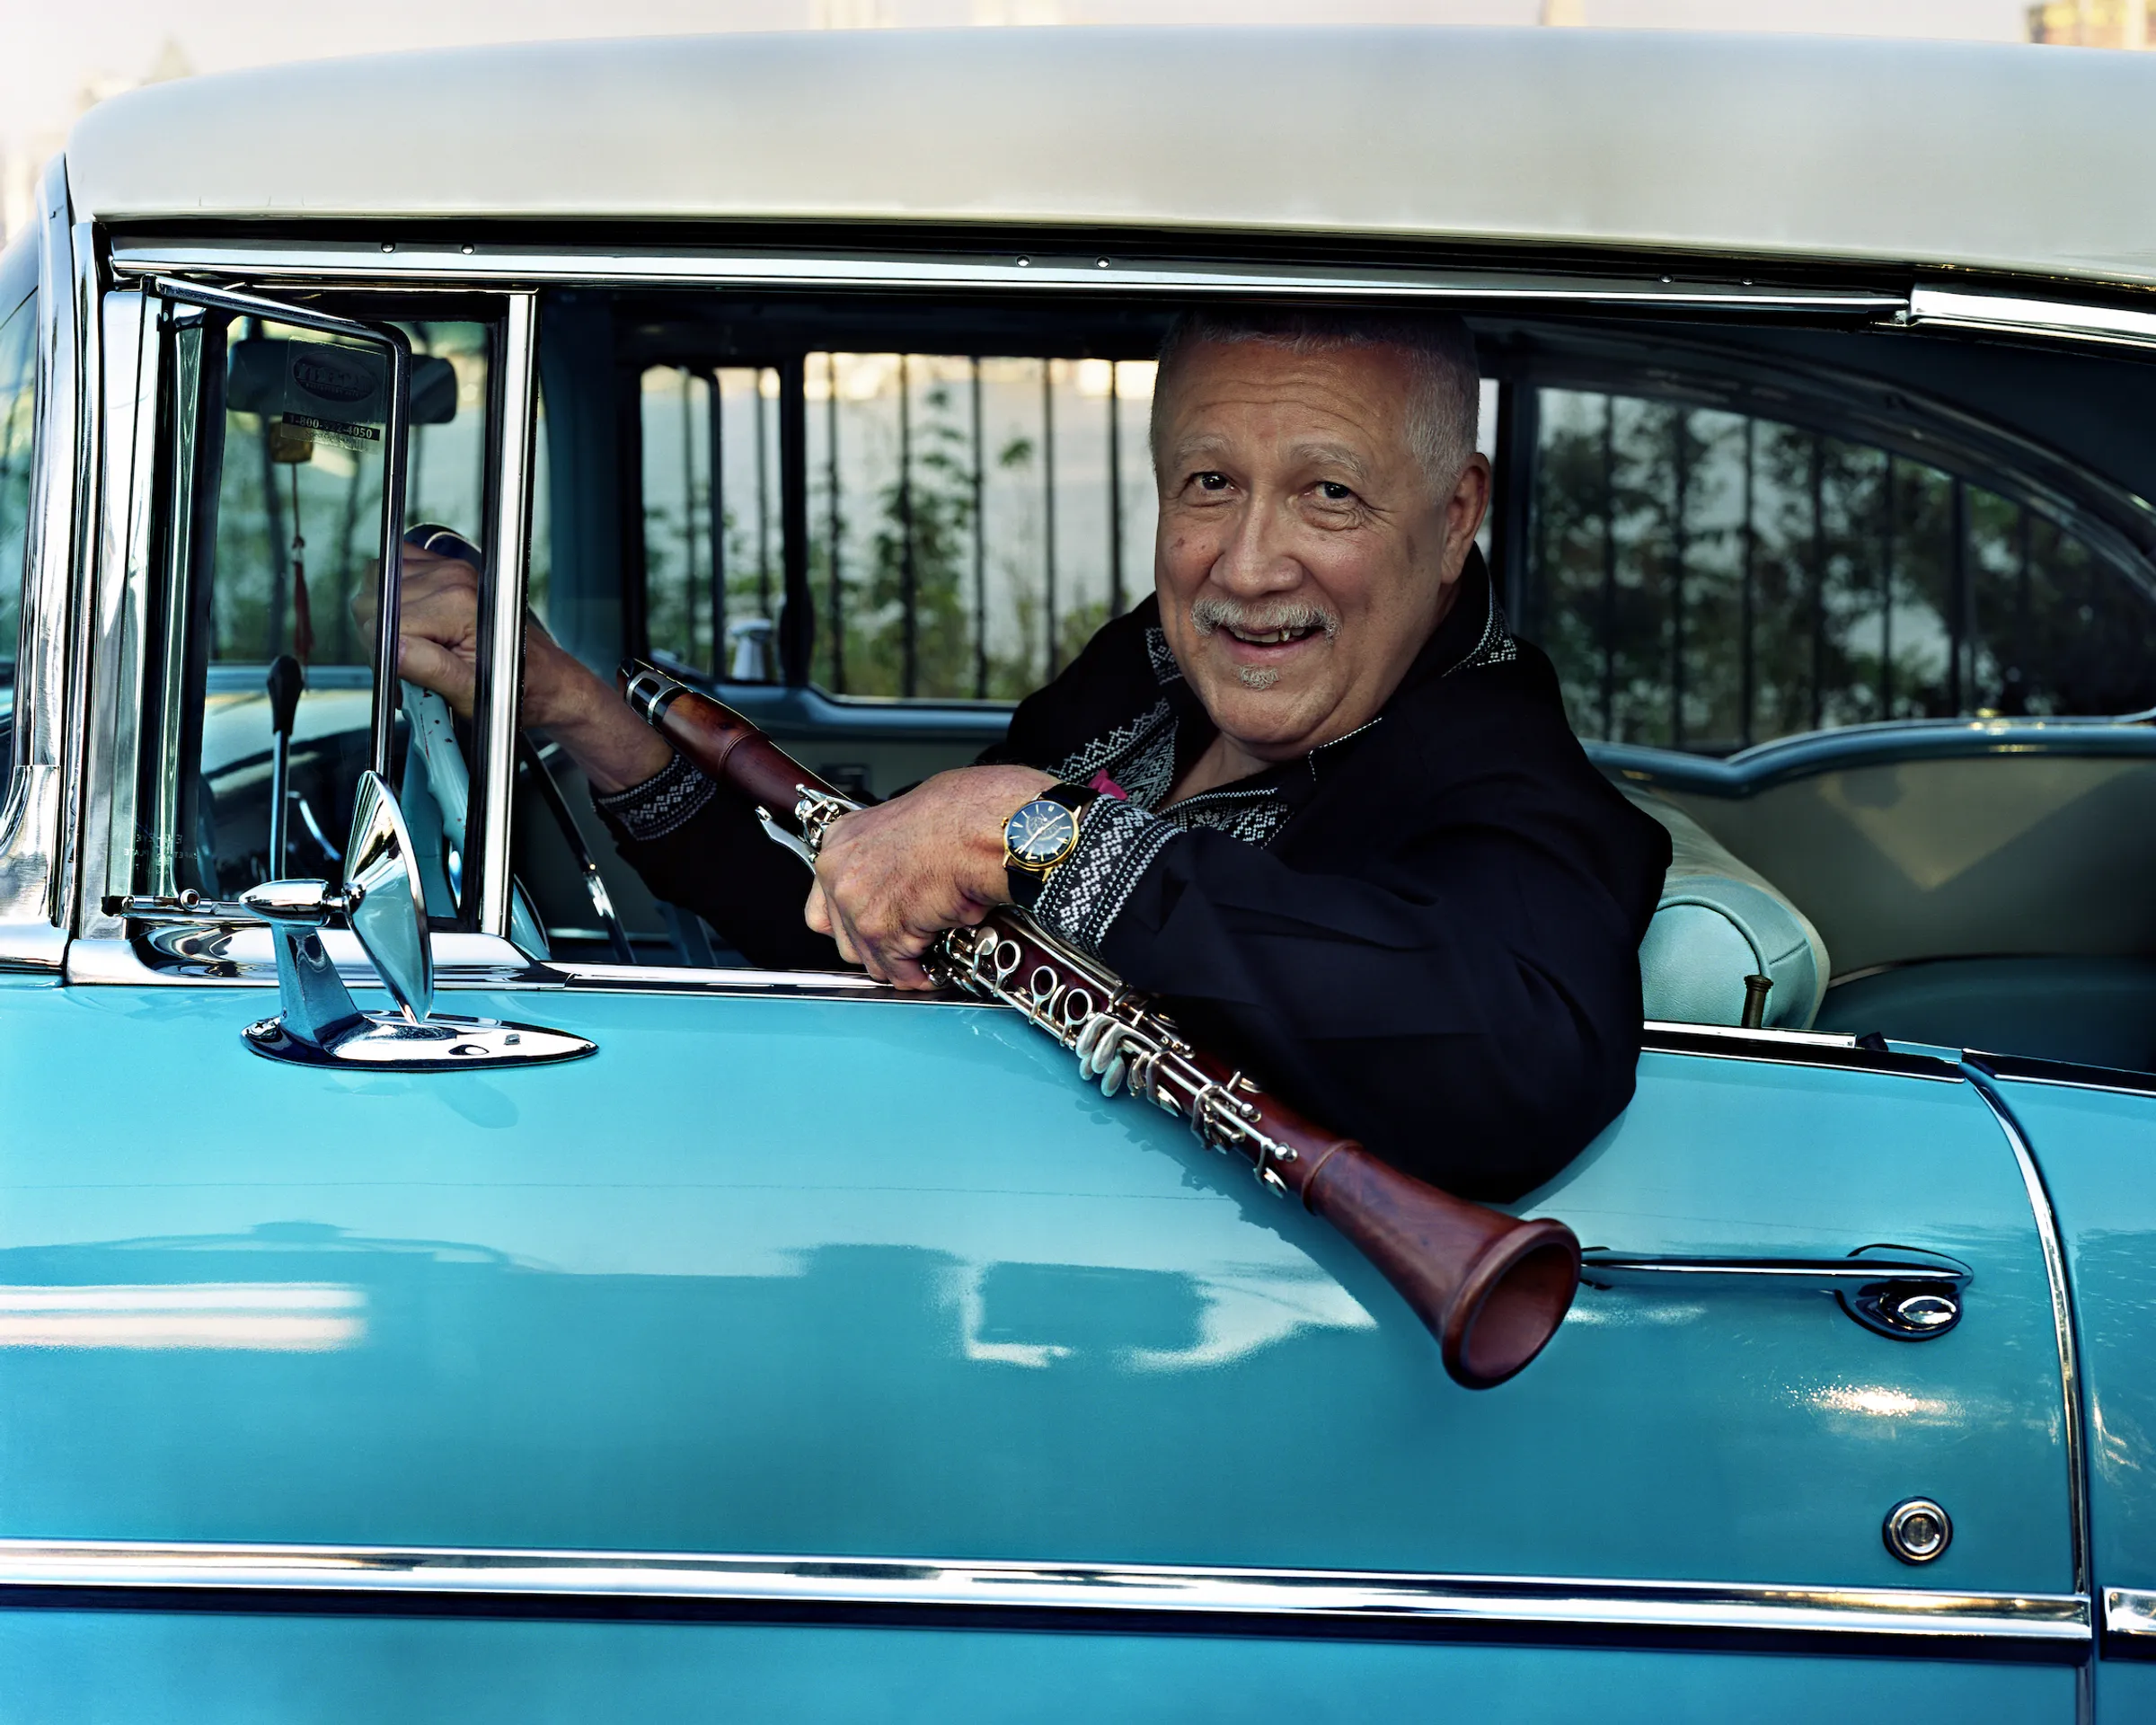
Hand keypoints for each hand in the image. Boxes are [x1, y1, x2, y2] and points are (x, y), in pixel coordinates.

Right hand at [358, 544, 669, 791]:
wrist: (545, 677)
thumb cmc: (513, 687)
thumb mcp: (470, 692)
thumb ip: (428, 669)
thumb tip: (391, 650)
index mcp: (456, 605)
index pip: (381, 622)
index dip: (383, 654)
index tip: (402, 676)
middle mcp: (451, 578)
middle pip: (373, 599)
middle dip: (380, 636)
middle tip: (409, 664)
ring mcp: (449, 568)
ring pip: (377, 582)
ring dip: (385, 614)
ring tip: (414, 644)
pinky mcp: (446, 567)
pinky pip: (396, 567)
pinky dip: (394, 593)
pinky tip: (416, 620)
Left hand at [805, 765, 1055, 987]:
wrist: (976, 828)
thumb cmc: (959, 815)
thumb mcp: (906, 824)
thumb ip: (889, 857)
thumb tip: (903, 879)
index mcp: (841, 842)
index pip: (826, 900)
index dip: (852, 921)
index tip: (872, 926)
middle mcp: (838, 873)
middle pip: (844, 936)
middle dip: (875, 946)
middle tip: (905, 943)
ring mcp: (854, 905)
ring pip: (869, 958)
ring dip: (899, 962)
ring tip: (925, 955)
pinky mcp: (879, 931)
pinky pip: (898, 970)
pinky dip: (918, 976)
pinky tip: (934, 970)